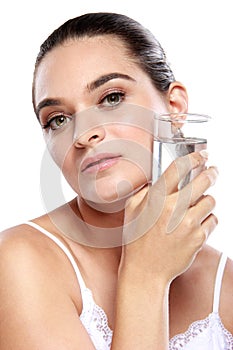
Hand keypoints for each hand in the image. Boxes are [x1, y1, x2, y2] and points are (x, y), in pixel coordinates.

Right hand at [121, 151, 217, 283]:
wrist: (145, 271)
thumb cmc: (137, 241)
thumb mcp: (131, 210)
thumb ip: (144, 191)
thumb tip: (157, 181)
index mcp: (156, 198)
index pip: (179, 168)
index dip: (194, 158)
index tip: (202, 155)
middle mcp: (173, 208)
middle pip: (203, 180)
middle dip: (211, 173)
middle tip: (213, 171)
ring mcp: (187, 223)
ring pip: (210, 201)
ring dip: (206, 200)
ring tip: (198, 205)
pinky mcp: (198, 238)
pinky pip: (212, 220)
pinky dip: (207, 219)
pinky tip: (196, 223)